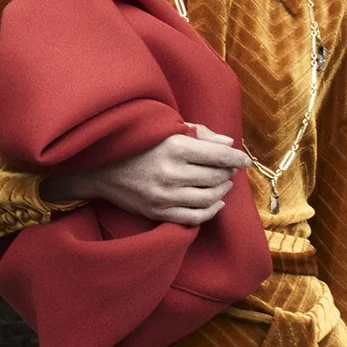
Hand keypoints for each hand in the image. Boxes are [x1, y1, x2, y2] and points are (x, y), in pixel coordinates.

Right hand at [39, 124, 247, 226]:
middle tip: (228, 169)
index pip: (219, 156)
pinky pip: (195, 217)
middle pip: (217, 178)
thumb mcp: (167, 130)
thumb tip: (230, 145)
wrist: (102, 168)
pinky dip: (211, 211)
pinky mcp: (158, 212)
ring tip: (222, 184)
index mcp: (174, 148)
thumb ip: (201, 134)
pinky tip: (215, 202)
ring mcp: (164, 196)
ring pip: (210, 198)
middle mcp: (171, 173)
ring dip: (222, 191)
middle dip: (228, 173)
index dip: (237, 158)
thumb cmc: (140, 144)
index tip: (245, 159)